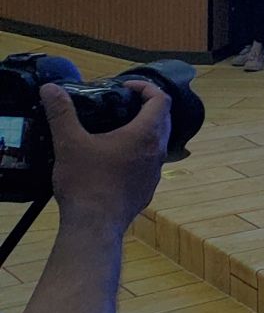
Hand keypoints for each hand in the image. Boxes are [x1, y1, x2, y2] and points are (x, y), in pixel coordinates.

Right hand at [42, 81, 169, 233]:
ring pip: (158, 142)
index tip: (125, 87)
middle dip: (146, 106)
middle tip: (121, 104)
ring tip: (116, 129)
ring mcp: (155, 172)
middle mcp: (157, 151)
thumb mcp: (69, 143)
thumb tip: (51, 88)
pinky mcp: (147, 188)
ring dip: (143, 130)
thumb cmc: (86, 182)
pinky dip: (138, 153)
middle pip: (163, 119)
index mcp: (146, 135)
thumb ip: (61, 113)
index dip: (146, 87)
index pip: (161, 99)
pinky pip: (149, 163)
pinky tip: (116, 159)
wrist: (95, 225)